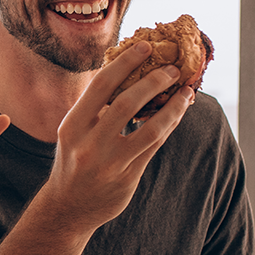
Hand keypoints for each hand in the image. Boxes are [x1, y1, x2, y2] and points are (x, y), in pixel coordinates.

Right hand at [38, 41, 192, 230]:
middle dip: (154, 82)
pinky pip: (155, 146)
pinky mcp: (128, 177)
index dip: (126, 63)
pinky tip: (178, 113)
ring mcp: (110, 163)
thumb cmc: (74, 160)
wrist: (67, 208)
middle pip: (128, 103)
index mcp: (72, 125)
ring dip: (173, 107)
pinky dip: (169, 126)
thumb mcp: (74, 131)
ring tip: (186, 91)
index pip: (102, 85)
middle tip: (172, 69)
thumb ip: (95, 107)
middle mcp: (89, 143)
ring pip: (150, 128)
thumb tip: (127, 71)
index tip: (146, 47)